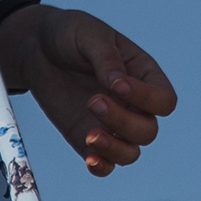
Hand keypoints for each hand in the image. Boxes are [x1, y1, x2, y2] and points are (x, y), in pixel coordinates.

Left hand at [0, 5, 177, 175]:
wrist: (37, 48)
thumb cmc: (70, 34)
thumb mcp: (89, 35)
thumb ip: (106, 58)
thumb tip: (119, 84)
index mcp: (143, 76)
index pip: (164, 100)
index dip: (147, 98)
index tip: (117, 84)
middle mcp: (134, 104)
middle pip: (148, 130)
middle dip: (123, 122)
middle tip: (93, 101)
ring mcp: (112, 125)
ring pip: (131, 152)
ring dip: (114, 149)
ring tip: (89, 136)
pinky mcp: (88, 138)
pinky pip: (106, 164)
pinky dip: (101, 166)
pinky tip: (89, 158)